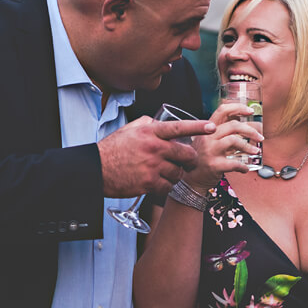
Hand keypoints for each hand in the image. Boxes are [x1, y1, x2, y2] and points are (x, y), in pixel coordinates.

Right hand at [98, 116, 215, 197]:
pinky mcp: (149, 183)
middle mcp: (154, 148)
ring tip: (167, 173)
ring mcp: (152, 166)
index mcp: (150, 132)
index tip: (212, 127)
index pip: (179, 127)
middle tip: (189, 162)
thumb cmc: (112, 149)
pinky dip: (166, 186)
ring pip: (178, 172)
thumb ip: (147, 123)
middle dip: (191, 159)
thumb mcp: (129, 129)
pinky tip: (158, 184)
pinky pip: (168, 187)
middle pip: (186, 154)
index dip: (198, 127)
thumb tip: (159, 120)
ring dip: (176, 174)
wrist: (96, 169)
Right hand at [181, 102, 263, 191]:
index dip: (238, 108)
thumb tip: (245, 127)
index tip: (250, 111)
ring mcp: (210, 151)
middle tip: (260, 137)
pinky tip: (245, 169)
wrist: (190, 180)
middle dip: (251, 131)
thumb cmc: (201, 160)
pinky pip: (234, 163)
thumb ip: (222, 134)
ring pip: (235, 141)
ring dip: (249, 146)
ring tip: (256, 151)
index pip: (222, 110)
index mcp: (207, 129)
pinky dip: (243, 166)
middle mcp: (207, 137)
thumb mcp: (207, 142)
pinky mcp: (214, 165)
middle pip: (233, 125)